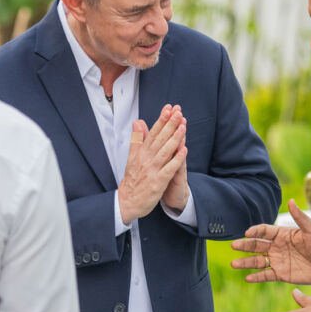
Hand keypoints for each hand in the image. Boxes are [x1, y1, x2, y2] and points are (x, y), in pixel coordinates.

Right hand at [119, 105, 186, 223]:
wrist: (127, 202)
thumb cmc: (132, 180)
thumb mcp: (132, 157)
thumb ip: (136, 139)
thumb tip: (137, 122)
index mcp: (141, 153)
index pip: (152, 133)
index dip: (161, 120)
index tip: (168, 109)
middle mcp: (146, 159)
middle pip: (160, 139)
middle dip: (169, 124)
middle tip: (178, 112)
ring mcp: (152, 171)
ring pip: (165, 151)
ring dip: (174, 138)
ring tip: (183, 126)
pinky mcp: (157, 182)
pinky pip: (168, 169)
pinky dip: (176, 159)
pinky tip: (184, 150)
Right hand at [230, 199, 310, 284]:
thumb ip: (300, 217)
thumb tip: (291, 200)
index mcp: (281, 234)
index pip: (264, 231)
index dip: (255, 231)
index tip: (248, 233)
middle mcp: (276, 247)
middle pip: (256, 245)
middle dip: (244, 245)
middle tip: (233, 245)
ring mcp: (277, 261)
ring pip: (257, 261)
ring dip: (245, 262)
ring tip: (234, 263)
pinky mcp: (281, 274)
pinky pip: (266, 275)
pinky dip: (257, 277)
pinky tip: (248, 278)